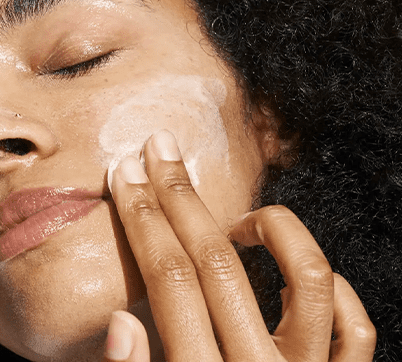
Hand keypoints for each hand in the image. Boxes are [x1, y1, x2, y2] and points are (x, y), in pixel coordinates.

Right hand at [103, 130, 374, 360]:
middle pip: (216, 262)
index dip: (143, 219)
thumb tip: (120, 321)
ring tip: (238, 218)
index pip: (168, 278)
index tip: (127, 176)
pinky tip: (291, 266)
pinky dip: (330, 282)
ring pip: (305, 277)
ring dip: (270, 228)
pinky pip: (355, 325)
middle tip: (158, 152)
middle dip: (179, 199)